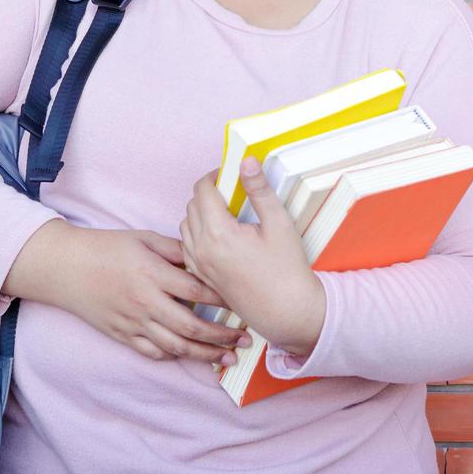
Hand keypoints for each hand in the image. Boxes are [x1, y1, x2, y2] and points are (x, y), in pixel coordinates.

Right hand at [34, 221, 252, 364]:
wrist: (65, 267)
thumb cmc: (106, 247)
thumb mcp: (144, 238)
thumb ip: (177, 249)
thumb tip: (207, 255)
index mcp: (153, 274)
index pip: (198, 291)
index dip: (225, 299)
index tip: (245, 302)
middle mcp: (145, 302)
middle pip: (192, 326)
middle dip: (223, 335)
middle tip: (246, 339)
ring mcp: (133, 323)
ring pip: (175, 346)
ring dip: (205, 354)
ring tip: (229, 357)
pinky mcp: (122, 335)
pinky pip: (153, 352)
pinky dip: (175, 356)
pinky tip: (192, 355)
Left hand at [180, 157, 325, 356]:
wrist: (286, 312)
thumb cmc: (286, 269)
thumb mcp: (279, 224)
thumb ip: (259, 190)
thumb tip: (247, 161)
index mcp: (218, 233)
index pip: (202, 189)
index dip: (215, 175)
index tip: (232, 174)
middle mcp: (200, 249)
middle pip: (192, 205)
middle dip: (209, 192)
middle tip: (233, 191)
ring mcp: (198, 265)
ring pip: (186, 225)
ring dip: (201, 212)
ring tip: (228, 213)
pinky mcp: (201, 276)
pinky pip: (188, 245)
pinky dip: (198, 233)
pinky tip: (221, 236)